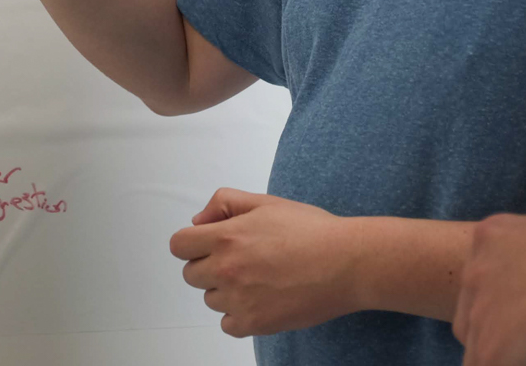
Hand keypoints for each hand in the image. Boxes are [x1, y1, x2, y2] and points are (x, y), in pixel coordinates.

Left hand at [168, 189, 359, 336]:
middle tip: (239, 259)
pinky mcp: (255, 324)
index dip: (192, 243)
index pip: (179, 246)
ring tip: (257, 278)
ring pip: (210, 299)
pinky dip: (238, 315)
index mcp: (226, 237)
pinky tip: (260, 299)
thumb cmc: (311, 230)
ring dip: (225, 290)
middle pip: (191, 274)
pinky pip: (227, 324)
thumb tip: (199, 221)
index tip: (207, 244)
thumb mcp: (265, 202)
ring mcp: (239, 300)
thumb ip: (224, 204)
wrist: (346, 263)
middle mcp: (226, 270)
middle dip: (208, 265)